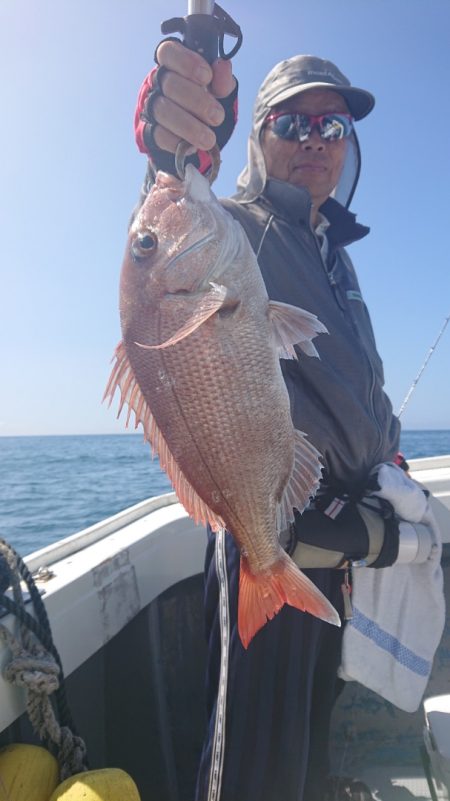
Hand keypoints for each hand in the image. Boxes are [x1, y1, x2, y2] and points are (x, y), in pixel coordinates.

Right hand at [151, 39, 235, 153]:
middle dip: (196, 101)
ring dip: (188, 126)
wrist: (195, 133)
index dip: (186, 62)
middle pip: (170, 84)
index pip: (168, 52)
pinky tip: (192, 147)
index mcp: (174, 64)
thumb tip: (223, 66)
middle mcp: (158, 83)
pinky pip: (159, 134)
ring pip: (163, 111)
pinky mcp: (149, 131)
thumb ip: (222, 79)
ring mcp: (151, 106)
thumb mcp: (219, 90)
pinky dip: (177, 142)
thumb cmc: (206, 101)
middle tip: (217, 116)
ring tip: (209, 139)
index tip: (207, 77)